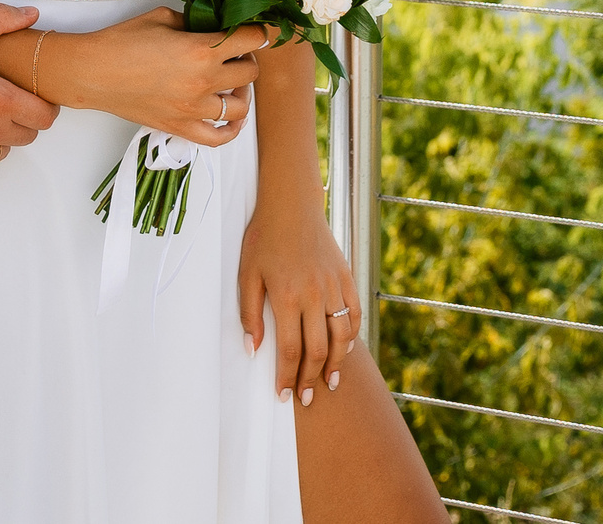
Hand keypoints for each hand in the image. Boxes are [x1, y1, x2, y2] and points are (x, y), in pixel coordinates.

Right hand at [51, 8, 268, 144]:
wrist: (94, 72)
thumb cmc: (123, 41)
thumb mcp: (164, 18)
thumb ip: (195, 23)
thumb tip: (213, 28)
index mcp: (202, 50)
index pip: (250, 40)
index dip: (259, 33)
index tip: (260, 31)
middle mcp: (203, 82)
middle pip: (249, 73)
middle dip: (248, 59)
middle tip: (237, 53)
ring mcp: (193, 109)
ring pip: (240, 107)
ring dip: (241, 92)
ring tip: (232, 83)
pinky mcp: (180, 127)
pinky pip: (218, 138)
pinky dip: (232, 130)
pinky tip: (233, 118)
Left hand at [237, 192, 357, 407]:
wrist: (290, 204)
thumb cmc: (263, 239)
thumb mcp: (247, 275)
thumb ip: (250, 314)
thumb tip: (253, 350)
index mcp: (287, 296)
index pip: (291, 350)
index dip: (288, 377)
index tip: (284, 395)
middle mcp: (314, 294)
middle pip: (318, 349)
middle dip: (311, 378)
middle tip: (307, 398)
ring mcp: (334, 285)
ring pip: (342, 335)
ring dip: (336, 363)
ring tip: (329, 382)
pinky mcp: (346, 276)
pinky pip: (355, 312)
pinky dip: (352, 335)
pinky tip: (344, 349)